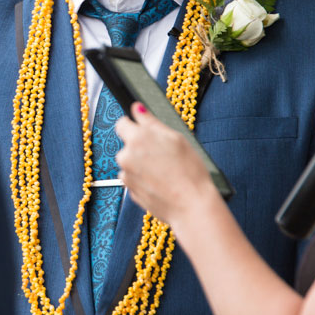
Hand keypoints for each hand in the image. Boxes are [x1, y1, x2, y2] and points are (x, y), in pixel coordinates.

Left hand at [113, 107, 224, 250]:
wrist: (192, 206)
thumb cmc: (189, 172)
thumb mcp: (176, 138)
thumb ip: (151, 122)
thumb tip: (137, 108)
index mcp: (137, 138)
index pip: (122, 123)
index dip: (134, 126)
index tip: (145, 131)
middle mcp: (126, 156)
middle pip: (127, 145)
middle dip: (140, 147)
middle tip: (164, 154)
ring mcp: (127, 176)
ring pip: (131, 163)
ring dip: (142, 165)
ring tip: (166, 172)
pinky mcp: (130, 192)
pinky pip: (134, 180)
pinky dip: (144, 180)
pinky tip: (161, 183)